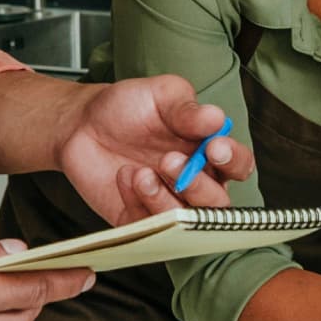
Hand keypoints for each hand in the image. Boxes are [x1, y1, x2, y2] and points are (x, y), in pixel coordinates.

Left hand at [54, 73, 238, 222]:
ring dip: (165, 199)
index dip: (233, 160)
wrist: (82, 123)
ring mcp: (168, 202)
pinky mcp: (139, 219)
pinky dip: (138, 204)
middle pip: (217, 203)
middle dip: (197, 185)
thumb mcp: (161, 95)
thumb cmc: (129, 106)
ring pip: (185, 222)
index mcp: (209, 152)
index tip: (214, 147)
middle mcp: (195, 182)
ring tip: (141, 172)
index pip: (238, 165)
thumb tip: (215, 119)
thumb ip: (187, 109)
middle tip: (169, 160)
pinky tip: (125, 178)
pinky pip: (148, 226)